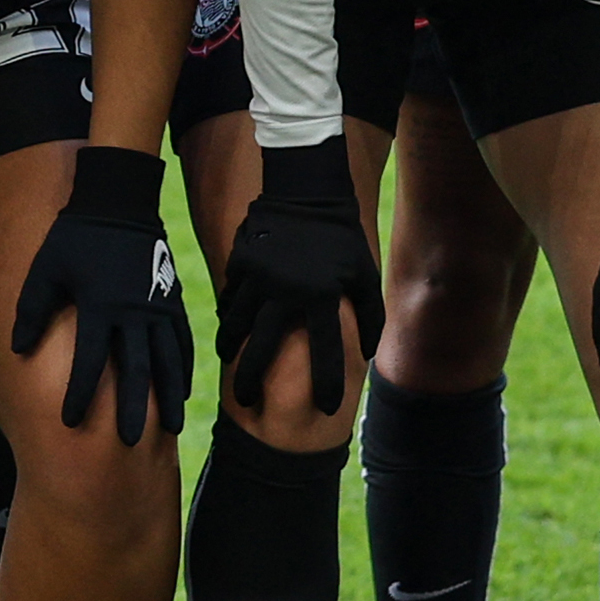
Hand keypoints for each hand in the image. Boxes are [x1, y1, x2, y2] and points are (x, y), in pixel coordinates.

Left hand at [12, 146, 193, 448]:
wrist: (118, 203)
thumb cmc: (74, 238)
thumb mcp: (46, 269)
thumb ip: (31, 310)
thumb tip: (16, 349)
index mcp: (100, 305)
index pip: (90, 361)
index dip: (79, 393)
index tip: (70, 421)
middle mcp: (134, 312)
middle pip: (137, 370)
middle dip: (135, 409)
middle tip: (132, 444)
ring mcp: (158, 307)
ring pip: (168, 361)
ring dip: (169, 397)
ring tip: (171, 429)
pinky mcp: (172, 301)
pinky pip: (182, 342)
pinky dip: (184, 368)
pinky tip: (181, 391)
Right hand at [216, 137, 382, 420]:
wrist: (306, 191)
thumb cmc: (341, 237)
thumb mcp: (365, 274)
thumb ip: (370, 316)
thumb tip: (366, 355)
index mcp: (322, 296)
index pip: (326, 352)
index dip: (327, 384)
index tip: (324, 409)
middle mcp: (287, 291)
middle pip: (263, 348)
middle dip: (252, 380)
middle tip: (246, 403)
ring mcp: (259, 276)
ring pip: (237, 323)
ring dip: (232, 348)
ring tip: (230, 364)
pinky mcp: (241, 262)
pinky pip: (231, 296)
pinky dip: (230, 314)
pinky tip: (229, 327)